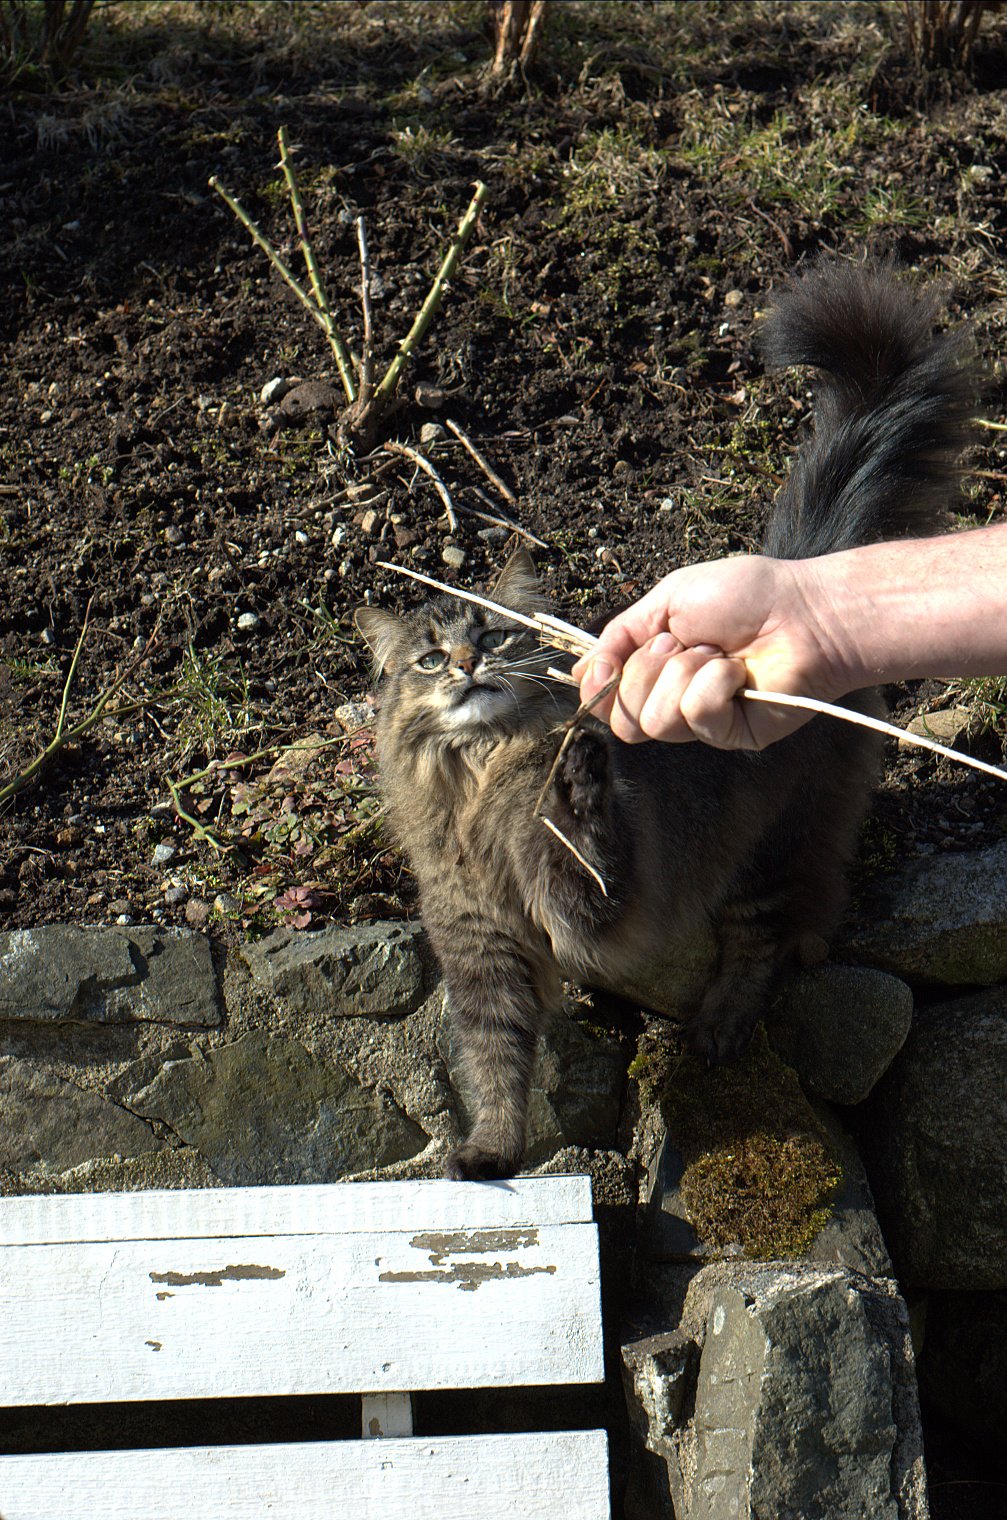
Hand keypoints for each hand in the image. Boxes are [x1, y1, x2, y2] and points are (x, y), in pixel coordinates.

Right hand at [572, 555, 849, 749]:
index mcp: (654, 668)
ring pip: (653, 722)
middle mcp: (673, 699)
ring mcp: (701, 723)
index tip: (604, 667)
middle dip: (644, 673)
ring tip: (718, 653)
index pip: (605, 699)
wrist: (805, 610)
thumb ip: (619, 636)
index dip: (598, 688)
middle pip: (621, 718)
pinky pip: (696, 718)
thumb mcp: (668, 600)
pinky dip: (714, 684)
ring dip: (683, 674)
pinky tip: (740, 671)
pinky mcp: (730, 736)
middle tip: (680, 642)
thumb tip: (579, 675)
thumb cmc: (747, 596)